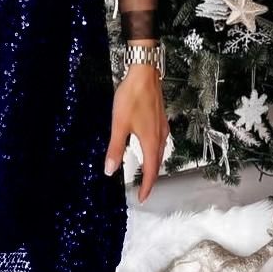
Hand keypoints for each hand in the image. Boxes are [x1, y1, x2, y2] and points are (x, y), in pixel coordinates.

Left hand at [104, 63, 167, 204]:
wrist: (144, 73)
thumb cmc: (133, 96)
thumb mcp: (119, 124)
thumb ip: (116, 148)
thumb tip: (110, 170)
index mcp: (151, 141)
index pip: (151, 171)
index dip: (147, 187)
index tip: (142, 198)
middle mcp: (160, 136)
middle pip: (158, 163)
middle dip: (151, 177)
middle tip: (144, 188)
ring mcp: (162, 126)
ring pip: (160, 151)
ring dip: (153, 164)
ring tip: (146, 171)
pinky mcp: (161, 117)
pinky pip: (160, 140)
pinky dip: (154, 150)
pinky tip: (147, 145)